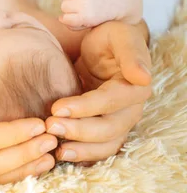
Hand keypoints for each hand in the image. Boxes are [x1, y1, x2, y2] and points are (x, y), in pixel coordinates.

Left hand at [45, 21, 151, 163]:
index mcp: (136, 87)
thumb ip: (130, 54)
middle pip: (108, 128)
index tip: (57, 108)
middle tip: (50, 127)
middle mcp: (131, 109)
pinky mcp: (108, 129)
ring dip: (82, 149)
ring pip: (106, 144)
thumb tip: (143, 77)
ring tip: (56, 150)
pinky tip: (62, 154)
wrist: (106, 47)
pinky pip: (99, 148)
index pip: (109, 102)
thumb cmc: (112, 38)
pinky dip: (83, 154)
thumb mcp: (119, 37)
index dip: (84, 108)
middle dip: (78, 131)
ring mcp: (121, 121)